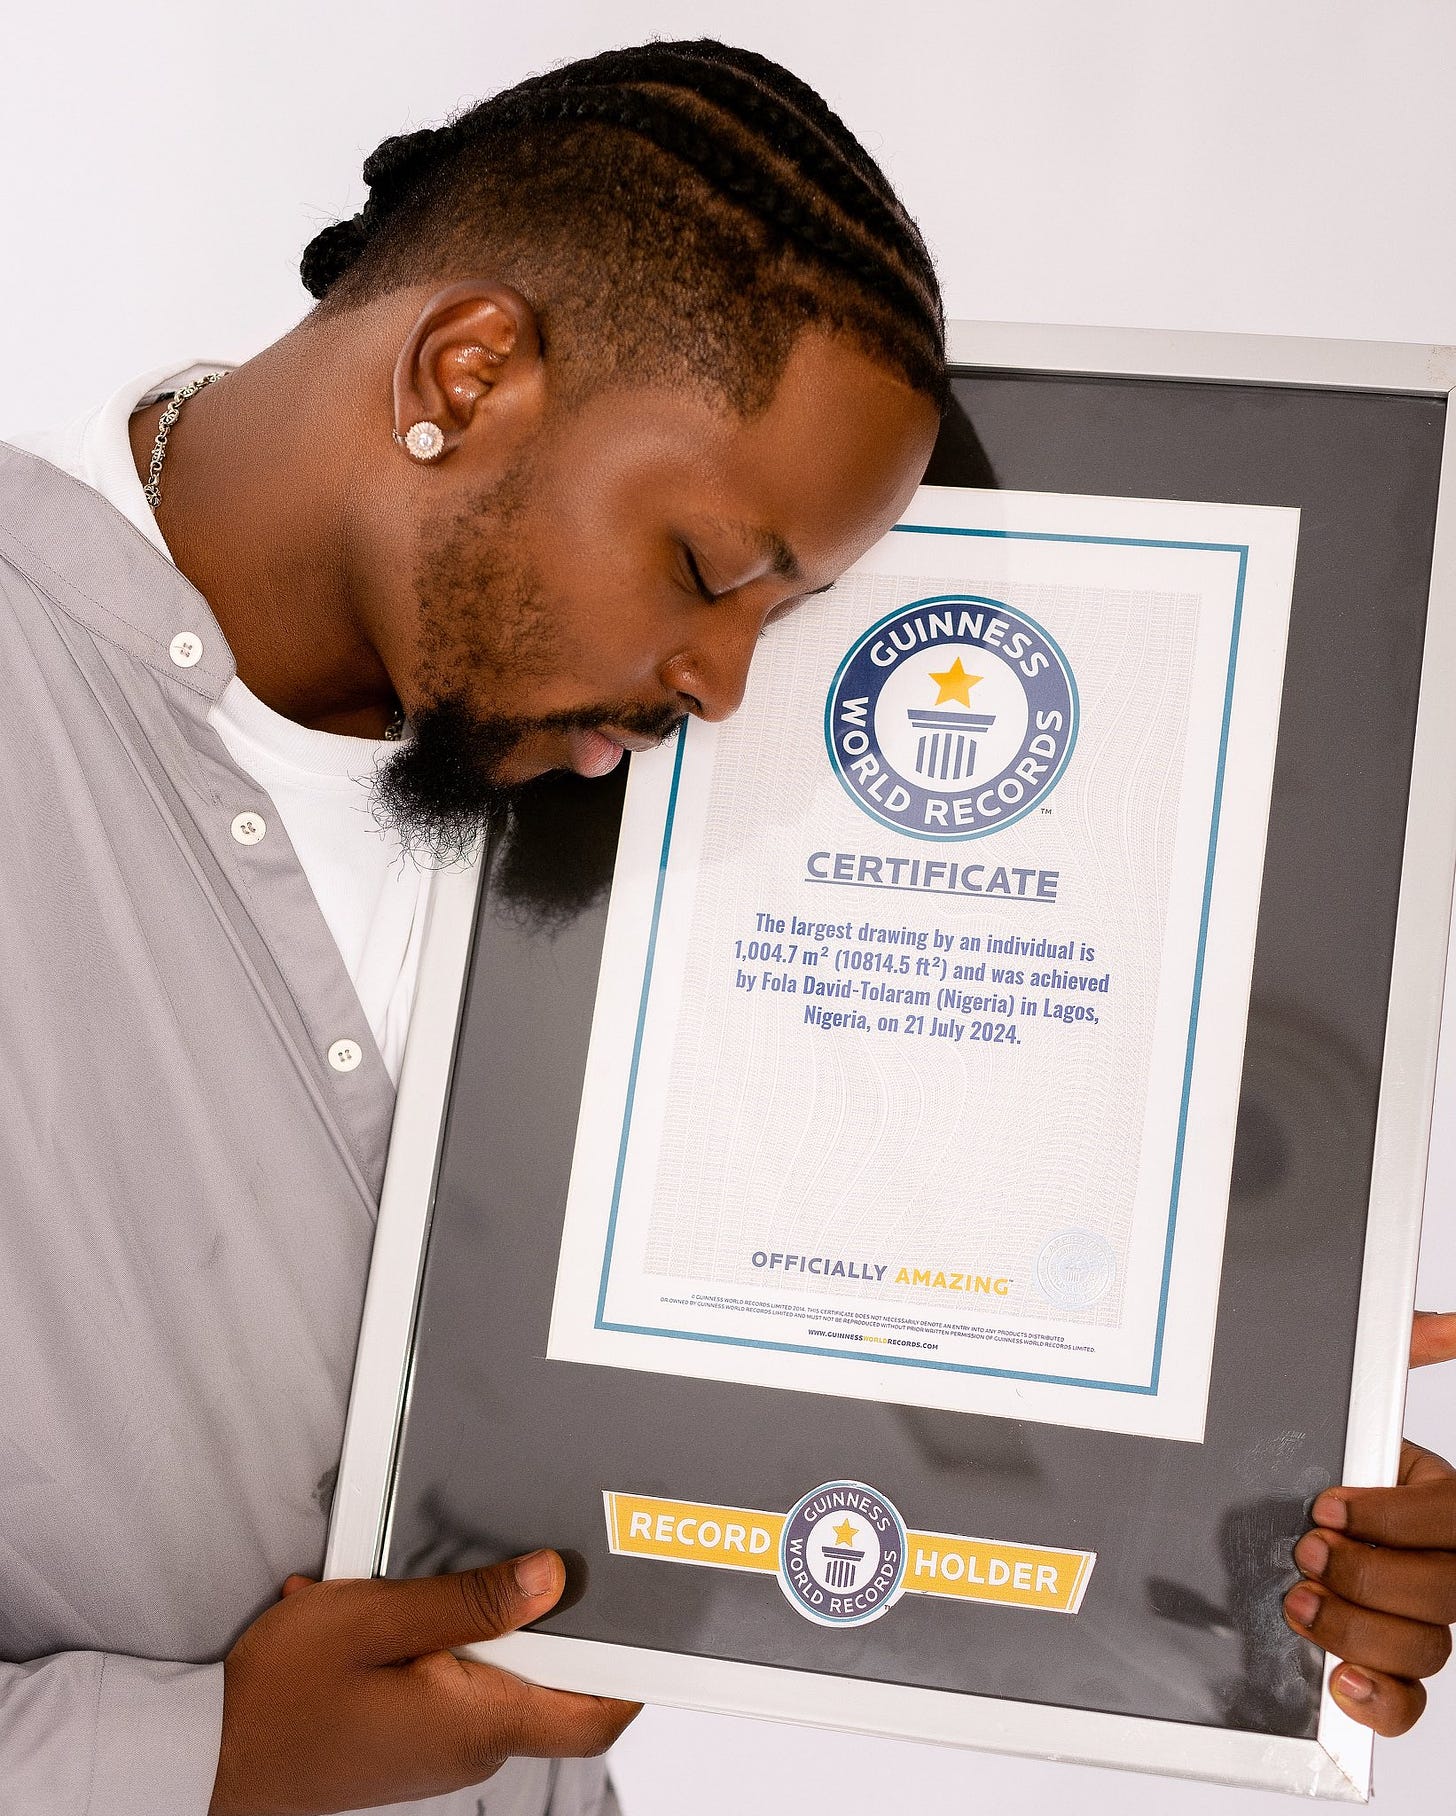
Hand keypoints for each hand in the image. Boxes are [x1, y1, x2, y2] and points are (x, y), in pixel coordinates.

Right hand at [209, 1550, 638, 1815]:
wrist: (210, 1757)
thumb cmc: (284, 1695)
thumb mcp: (377, 1619)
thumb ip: (471, 1600)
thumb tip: (553, 1579)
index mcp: (479, 1722)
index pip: (596, 1715)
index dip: (636, 1673)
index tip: (654, 1617)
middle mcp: (472, 1748)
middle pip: (550, 1683)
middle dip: (543, 1618)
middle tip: (531, 1551)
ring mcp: (442, 1751)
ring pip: (498, 1676)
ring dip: (477, 1623)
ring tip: (423, 1578)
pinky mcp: (414, 1742)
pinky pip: (456, 1684)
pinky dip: (440, 1642)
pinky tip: (388, 1610)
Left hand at [1282, 1310, 1455, 1734]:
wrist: (1279, 1512)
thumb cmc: (1326, 1457)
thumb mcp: (1356, 1403)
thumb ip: (1401, 1353)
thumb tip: (1447, 1323)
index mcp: (1443, 1506)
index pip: (1453, 1520)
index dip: (1394, 1519)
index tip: (1326, 1504)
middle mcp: (1441, 1566)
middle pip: (1447, 1593)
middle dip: (1370, 1575)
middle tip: (1308, 1551)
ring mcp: (1416, 1620)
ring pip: (1427, 1647)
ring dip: (1359, 1628)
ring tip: (1301, 1604)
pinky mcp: (1382, 1665)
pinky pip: (1408, 1704)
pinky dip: (1379, 1700)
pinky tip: (1340, 1679)